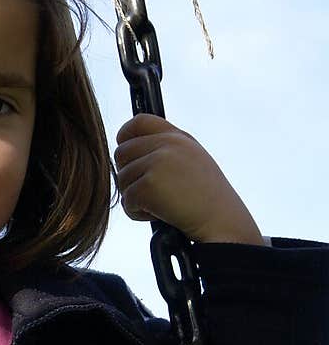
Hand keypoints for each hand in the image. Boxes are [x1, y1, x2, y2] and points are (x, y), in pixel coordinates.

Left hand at [113, 114, 264, 244]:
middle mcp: (167, 144)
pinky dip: (137, 213)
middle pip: (122, 153)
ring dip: (134, 198)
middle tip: (150, 194)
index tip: (127, 156)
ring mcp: (158, 162)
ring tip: (161, 206)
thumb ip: (165, 150)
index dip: (125, 136)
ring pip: (121, 179)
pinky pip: (126, 200)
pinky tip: (160, 216)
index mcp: (178, 137)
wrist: (223, 222)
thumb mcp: (192, 162)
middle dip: (129, 176)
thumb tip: (125, 148)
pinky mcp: (149, 185)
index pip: (139, 121)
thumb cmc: (207, 200)